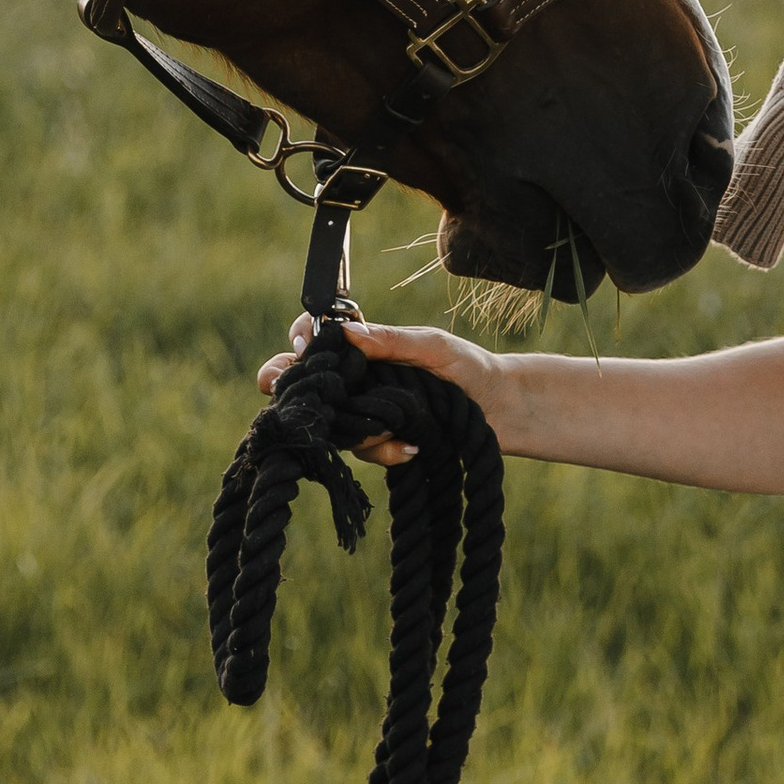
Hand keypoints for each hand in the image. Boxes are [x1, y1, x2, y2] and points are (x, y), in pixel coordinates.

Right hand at [257, 314, 502, 466]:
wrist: (502, 410)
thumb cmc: (469, 367)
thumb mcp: (432, 346)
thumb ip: (391, 341)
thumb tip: (346, 334)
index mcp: (368, 348)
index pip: (320, 339)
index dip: (301, 342)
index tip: (301, 350)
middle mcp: (361, 381)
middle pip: (311, 384)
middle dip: (294, 389)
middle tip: (281, 391)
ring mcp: (368, 413)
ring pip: (335, 424)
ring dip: (362, 428)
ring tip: (397, 428)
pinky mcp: (382, 442)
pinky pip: (363, 450)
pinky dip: (385, 450)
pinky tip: (412, 447)